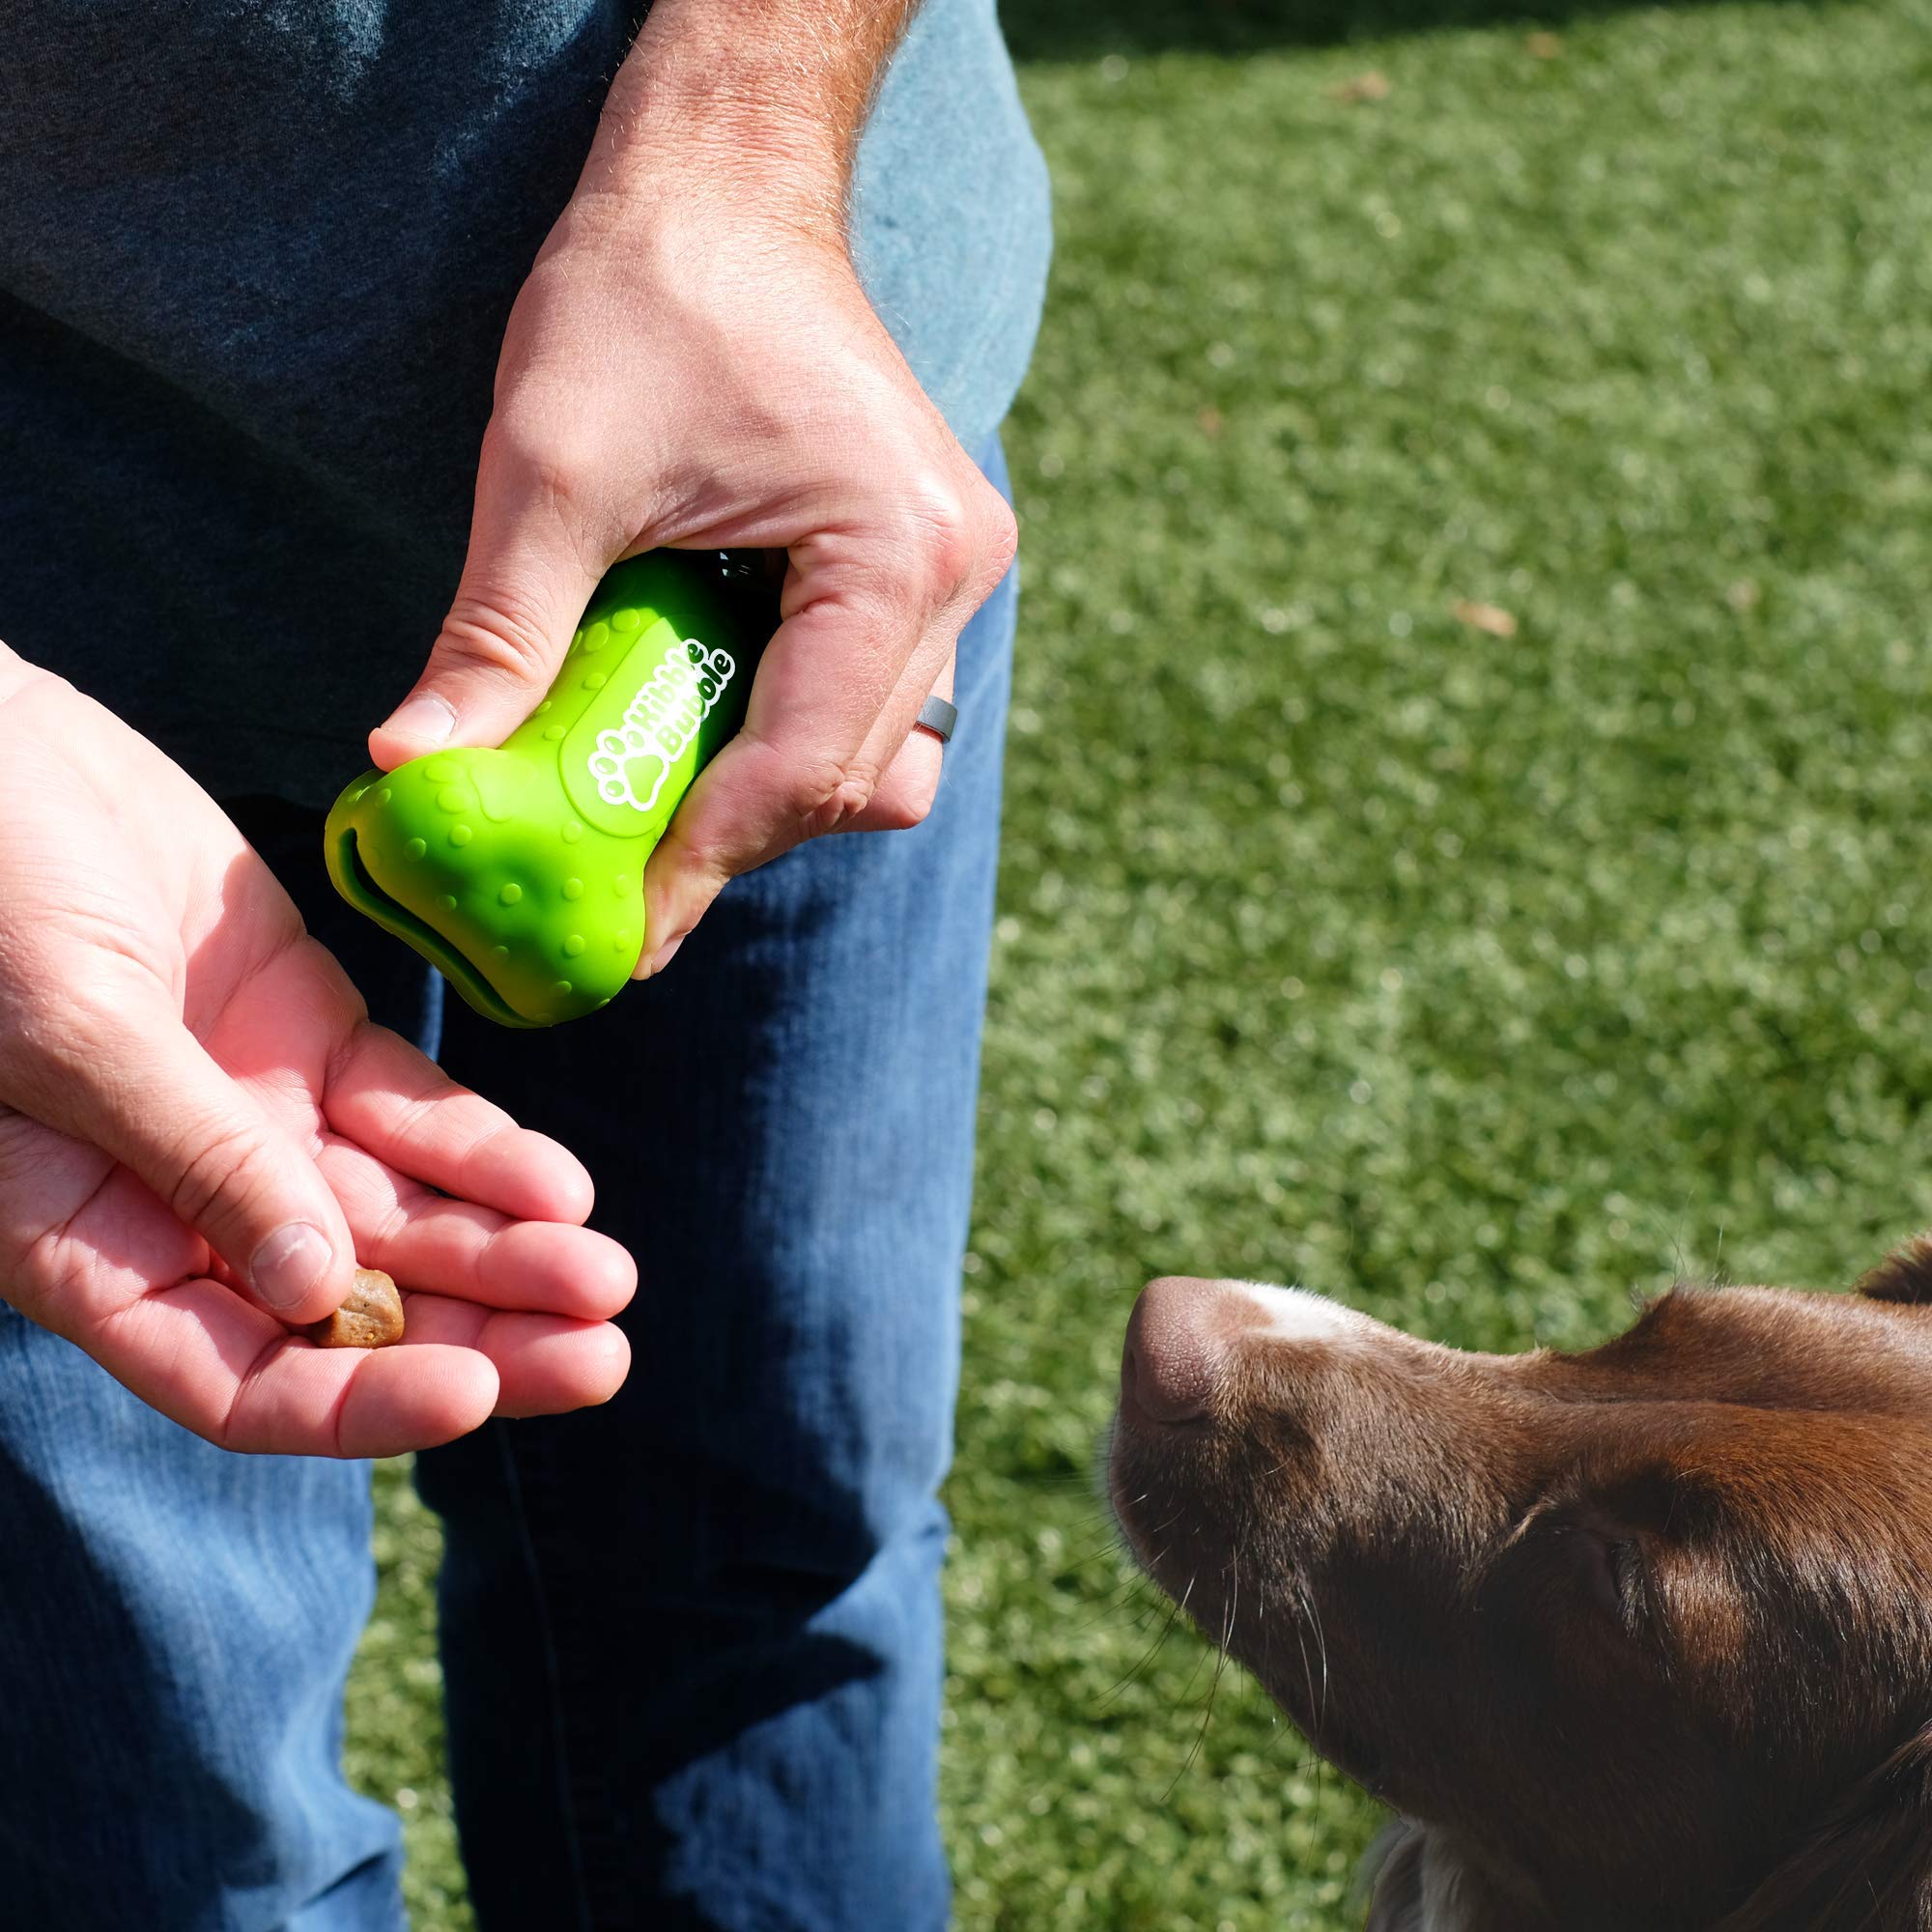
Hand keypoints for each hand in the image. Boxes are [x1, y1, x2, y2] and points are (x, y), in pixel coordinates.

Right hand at [0, 654, 634, 1456]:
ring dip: (507, 1254)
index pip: (239, 1380)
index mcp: (95, 1248)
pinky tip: (561, 1184)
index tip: (472, 1395)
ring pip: (403, 1218)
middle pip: (356, 1313)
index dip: (356, 1405)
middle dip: (480, 1340)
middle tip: (601, 1356)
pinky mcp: (312, 1034)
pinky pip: (414, 1112)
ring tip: (607, 1278)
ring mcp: (262, 1118)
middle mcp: (189, 1205)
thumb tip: (315, 1288)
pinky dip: (486, 1150)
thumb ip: (193, 1154)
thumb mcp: (72, 1034)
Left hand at [371, 0, 1016, 976]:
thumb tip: (415, 767)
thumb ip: (498, 629)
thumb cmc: (648, 290)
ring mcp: (949, 573)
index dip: (704, 859)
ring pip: (873, 758)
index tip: (621, 932)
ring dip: (768, 795)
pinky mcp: (918, 567)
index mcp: (897, 552)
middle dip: (735, 838)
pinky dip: (784, 738)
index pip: (803, 762)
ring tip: (656, 805)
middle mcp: (953, 574)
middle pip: (853, 780)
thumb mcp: (551, 463)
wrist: (721, 184)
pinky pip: (866, 703)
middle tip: (620, 885)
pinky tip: (698, 726)